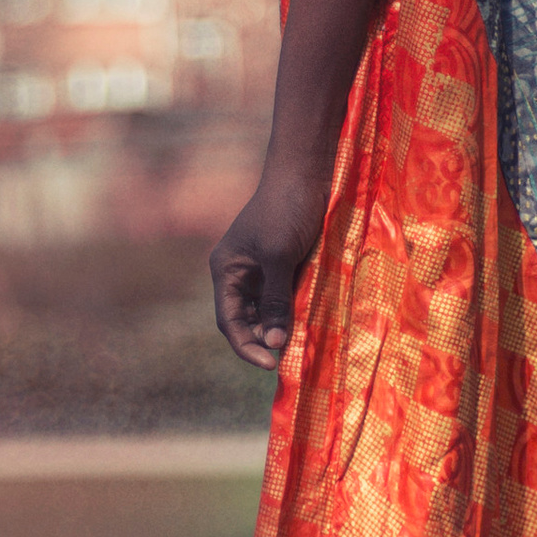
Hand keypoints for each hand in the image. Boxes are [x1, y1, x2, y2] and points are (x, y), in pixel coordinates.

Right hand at [210, 163, 331, 371]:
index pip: (229, 321)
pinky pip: (284, 296)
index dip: (247, 346)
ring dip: (281, 325)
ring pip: (267, 310)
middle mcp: (239, 272)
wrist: (307, 172)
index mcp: (226, 270)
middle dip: (265, 337)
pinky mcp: (284, 263)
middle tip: (291, 351)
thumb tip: (275, 342)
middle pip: (246, 320)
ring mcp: (262, 268)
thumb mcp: (279, 257)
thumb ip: (276, 300)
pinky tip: (310, 319)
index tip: (271, 364)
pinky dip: (294, 310)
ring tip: (302, 339)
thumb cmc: (287, 210)